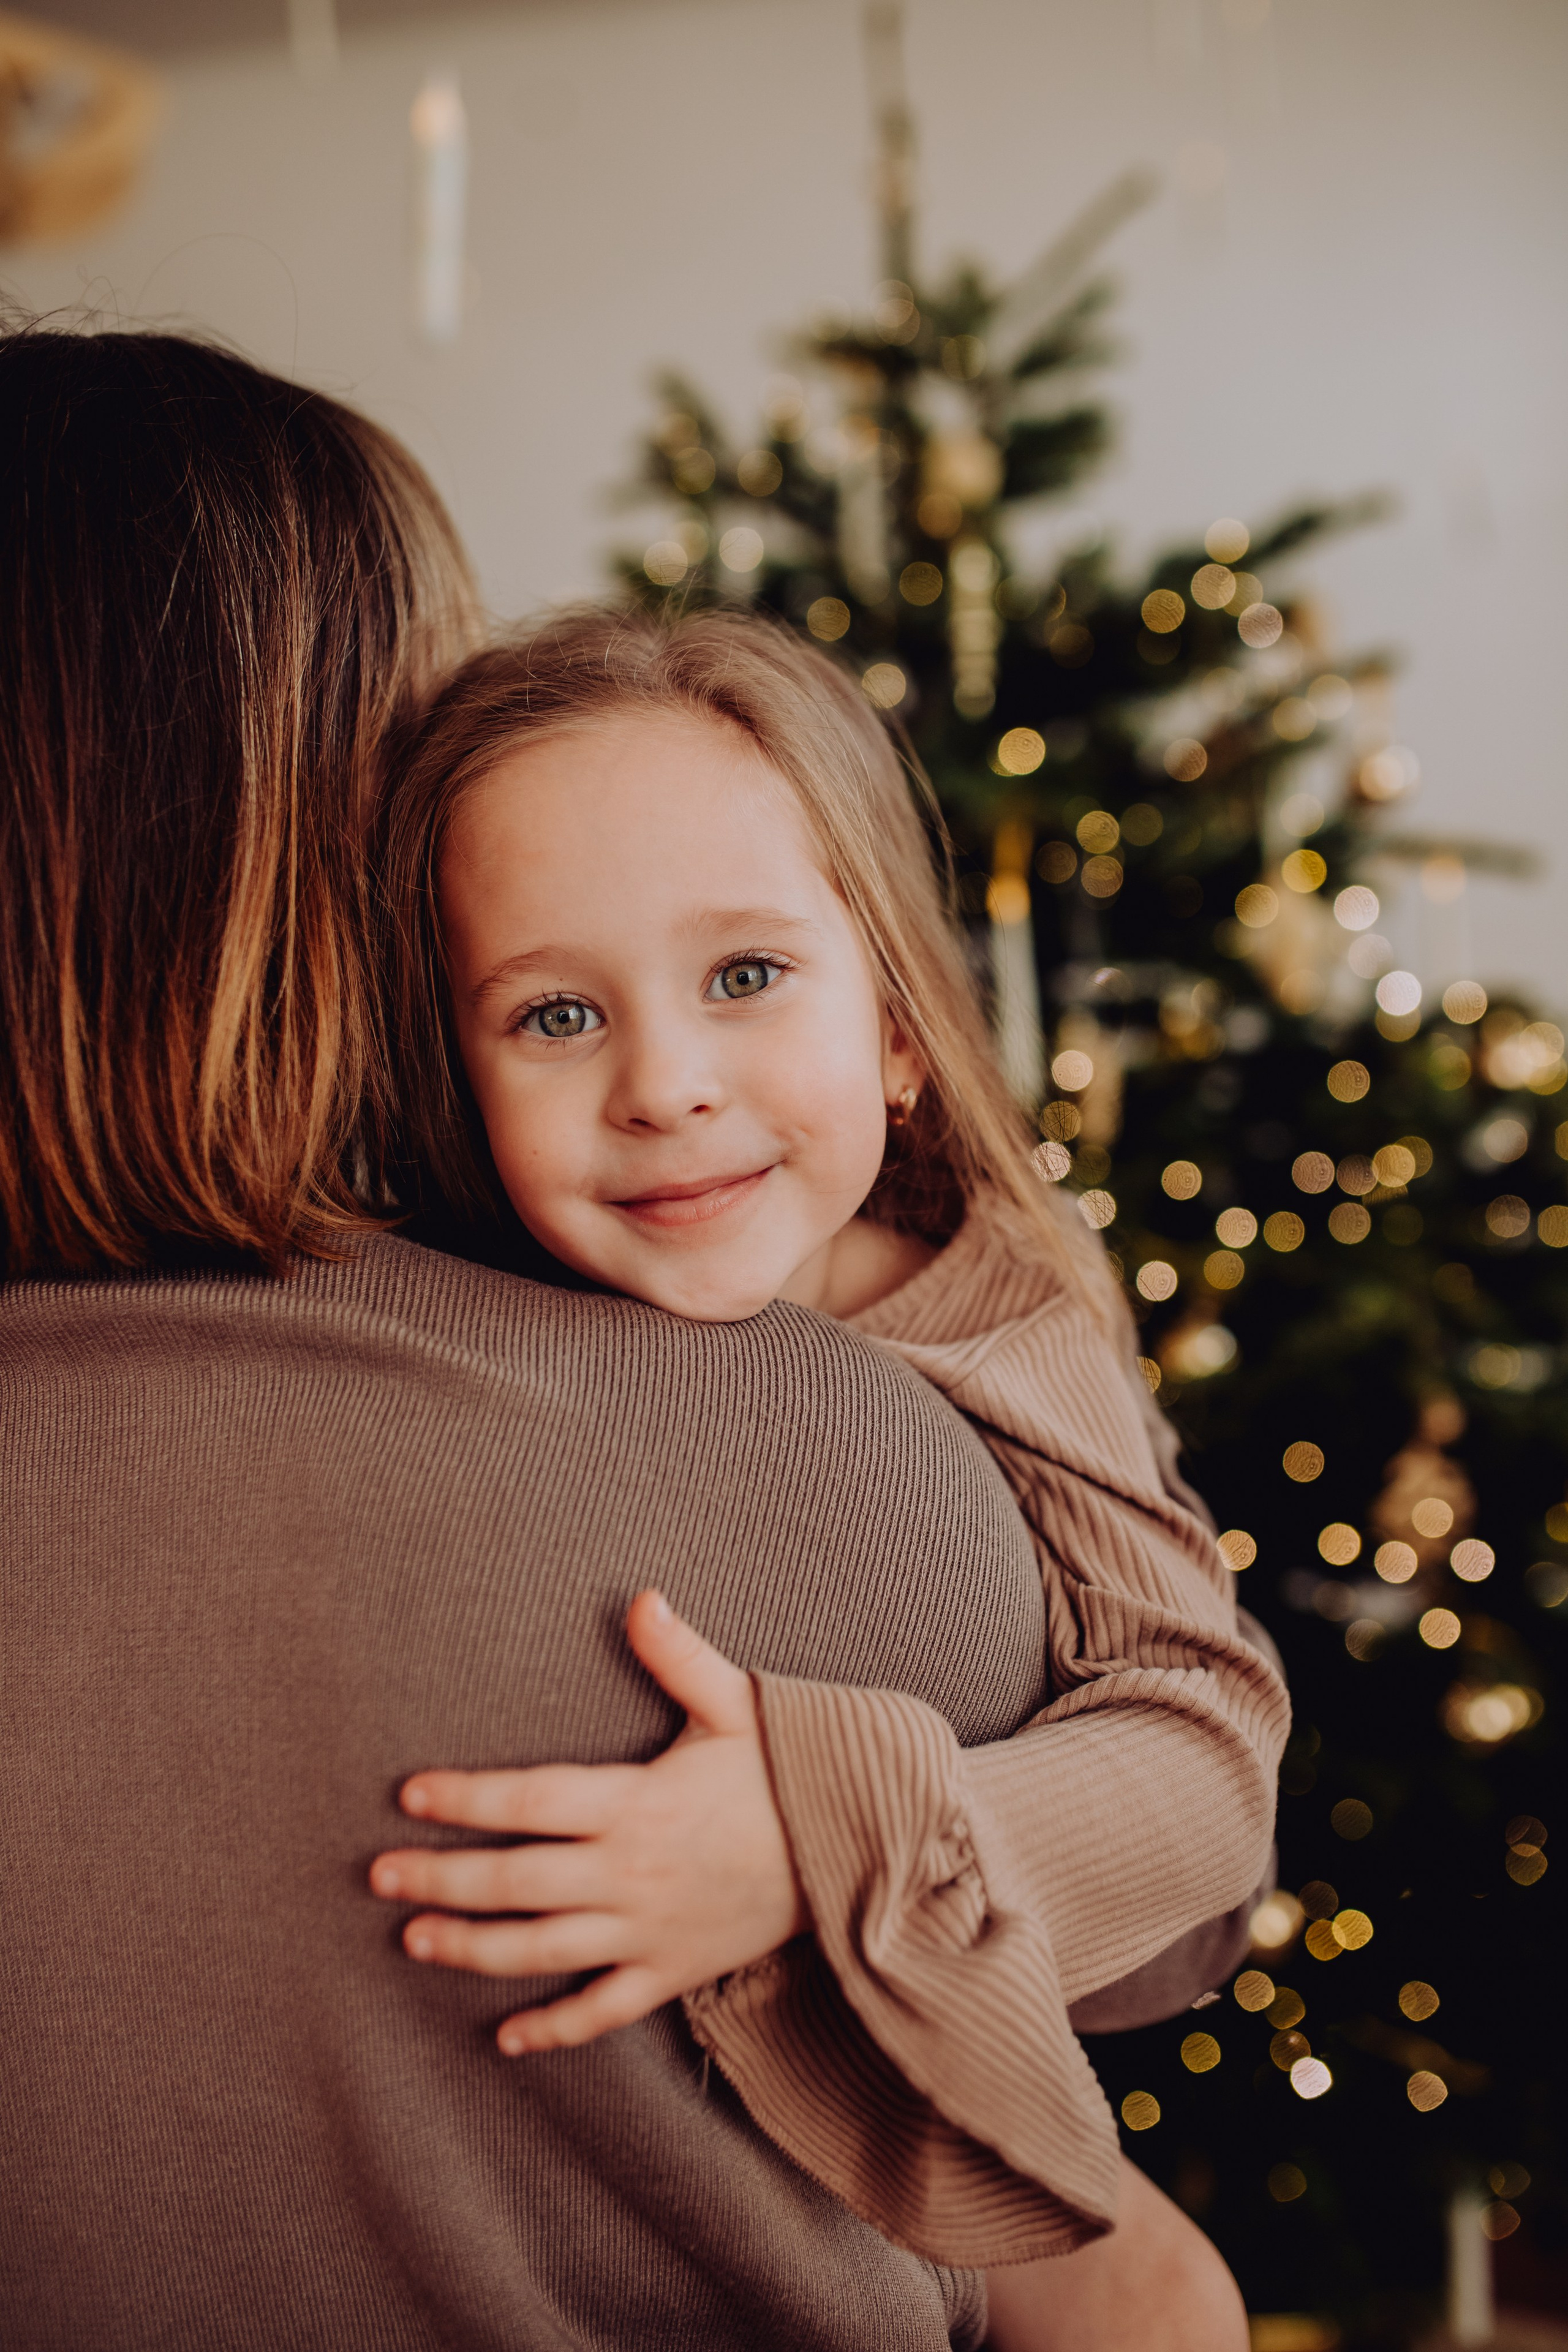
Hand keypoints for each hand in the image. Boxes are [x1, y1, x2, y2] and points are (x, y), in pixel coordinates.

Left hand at [369, 1591, 807, 2052]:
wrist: (861, 1853)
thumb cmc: (793, 1772)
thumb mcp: (740, 1704)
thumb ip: (680, 1656)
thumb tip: (641, 1598)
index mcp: (637, 1803)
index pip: (529, 1802)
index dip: (465, 1799)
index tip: (410, 1797)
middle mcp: (630, 1874)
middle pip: (515, 1882)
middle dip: (441, 1880)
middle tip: (381, 1877)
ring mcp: (648, 1931)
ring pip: (541, 1950)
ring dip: (472, 1948)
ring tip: (414, 1941)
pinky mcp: (672, 1971)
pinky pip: (602, 2011)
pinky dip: (553, 2028)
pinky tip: (508, 2036)